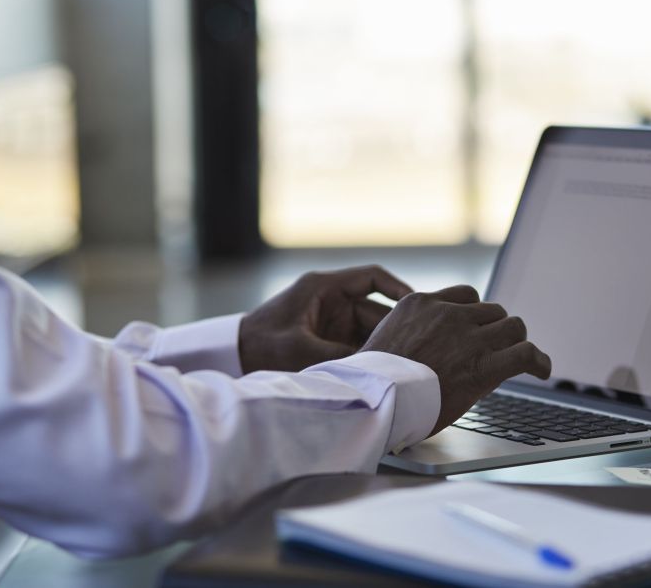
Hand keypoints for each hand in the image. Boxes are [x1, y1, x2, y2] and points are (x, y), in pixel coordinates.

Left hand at [239, 265, 412, 374]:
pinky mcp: (328, 339)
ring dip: (381, 347)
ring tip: (402, 365)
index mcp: (324, 287)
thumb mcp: (301, 350)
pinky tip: (382, 372)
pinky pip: (357, 344)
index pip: (372, 277)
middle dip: (393, 329)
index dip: (398, 289)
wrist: (232, 357)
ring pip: (369, 331)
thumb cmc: (260, 345)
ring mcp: (331, 320)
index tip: (417, 305)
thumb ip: (341, 357)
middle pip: (376, 310)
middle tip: (416, 348)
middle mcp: (331, 300)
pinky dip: (368, 357)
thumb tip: (377, 368)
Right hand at [360, 285, 550, 435]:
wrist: (373, 399)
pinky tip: (543, 370)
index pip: (465, 296)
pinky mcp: (484, 365)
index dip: (475, 313)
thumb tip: (412, 348)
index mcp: (421, 304)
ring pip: (512, 326)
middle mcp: (448, 314)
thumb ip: (405, 334)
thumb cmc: (372, 381)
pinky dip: (539, 361)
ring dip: (516, 341)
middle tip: (497, 347)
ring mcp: (468, 338)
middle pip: (491, 311)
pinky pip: (525, 354)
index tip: (477, 327)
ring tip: (520, 355)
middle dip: (496, 328)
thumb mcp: (381, 340)